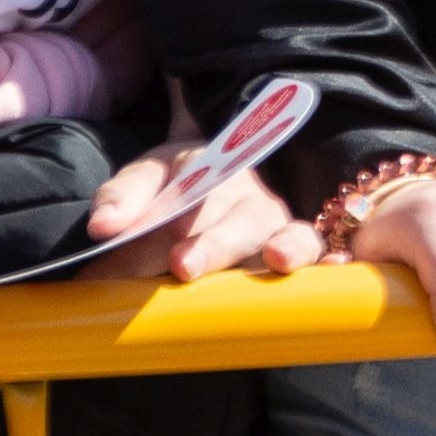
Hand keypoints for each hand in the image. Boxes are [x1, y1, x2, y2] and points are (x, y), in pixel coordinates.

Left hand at [85, 137, 313, 283]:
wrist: (220, 171)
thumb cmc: (177, 183)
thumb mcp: (145, 178)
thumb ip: (122, 198)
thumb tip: (103, 227)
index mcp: (211, 166)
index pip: (191, 191)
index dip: (169, 220)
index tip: (161, 253)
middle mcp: (250, 194)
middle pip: (236, 219)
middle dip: (212, 244)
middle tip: (185, 266)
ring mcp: (278, 223)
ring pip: (287, 234)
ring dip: (285, 246)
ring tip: (277, 257)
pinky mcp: (298, 248)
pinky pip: (317, 250)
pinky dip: (325, 259)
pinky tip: (332, 269)